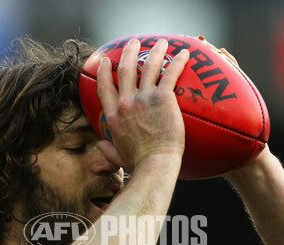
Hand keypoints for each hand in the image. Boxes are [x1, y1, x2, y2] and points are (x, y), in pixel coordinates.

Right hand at [96, 38, 189, 170]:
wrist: (155, 164)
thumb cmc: (139, 164)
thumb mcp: (117, 156)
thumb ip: (108, 150)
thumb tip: (100, 147)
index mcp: (114, 115)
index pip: (104, 87)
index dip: (103, 72)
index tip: (104, 62)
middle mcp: (126, 103)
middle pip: (124, 69)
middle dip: (128, 52)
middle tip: (132, 43)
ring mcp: (143, 99)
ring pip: (147, 66)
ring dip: (153, 50)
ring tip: (159, 42)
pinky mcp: (162, 98)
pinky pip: (170, 73)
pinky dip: (177, 62)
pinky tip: (184, 54)